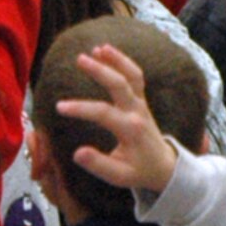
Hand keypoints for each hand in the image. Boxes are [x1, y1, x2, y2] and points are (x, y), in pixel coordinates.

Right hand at [53, 43, 180, 194]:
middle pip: (120, 85)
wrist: (165, 167)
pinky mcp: (141, 99)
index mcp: (130, 130)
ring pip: (132, 75)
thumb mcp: (119, 176)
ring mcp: (141, 103)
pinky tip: (105, 50)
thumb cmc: (139, 171)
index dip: (81, 108)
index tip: (60, 106)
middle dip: (100, 70)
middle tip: (79, 58)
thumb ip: (98, 164)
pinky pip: (135, 75)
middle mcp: (137, 112)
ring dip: (116, 59)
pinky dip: (122, 61)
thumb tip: (77, 153)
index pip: (103, 113)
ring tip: (97, 48)